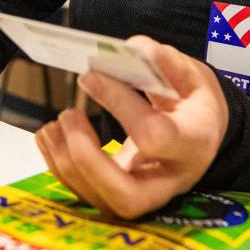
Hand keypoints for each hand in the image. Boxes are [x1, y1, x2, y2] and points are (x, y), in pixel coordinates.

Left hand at [35, 36, 228, 219]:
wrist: (199, 134)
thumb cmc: (192, 102)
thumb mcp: (191, 76)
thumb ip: (165, 62)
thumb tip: (134, 48)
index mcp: (192, 143)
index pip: (155, 135)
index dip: (119, 105)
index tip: (90, 75)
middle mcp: (170, 181)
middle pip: (128, 197)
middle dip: (87, 159)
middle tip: (68, 116)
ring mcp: (146, 195)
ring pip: (101, 201)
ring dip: (65, 162)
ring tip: (53, 124)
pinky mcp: (120, 196)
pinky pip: (86, 195)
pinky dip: (59, 166)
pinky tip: (51, 135)